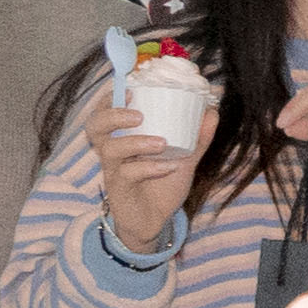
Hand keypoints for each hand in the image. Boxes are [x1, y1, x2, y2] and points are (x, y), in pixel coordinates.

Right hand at [94, 94, 199, 252]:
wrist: (156, 221)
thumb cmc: (162, 184)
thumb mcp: (184, 159)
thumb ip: (197, 137)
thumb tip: (212, 111)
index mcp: (123, 138)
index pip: (105, 112)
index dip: (110, 98)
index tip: (131, 86)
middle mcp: (113, 152)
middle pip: (95, 126)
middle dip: (112, 115)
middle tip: (139, 115)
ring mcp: (113, 171)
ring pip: (110, 149)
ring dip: (136, 142)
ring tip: (161, 143)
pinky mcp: (119, 190)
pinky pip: (127, 175)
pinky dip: (149, 168)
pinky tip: (169, 167)